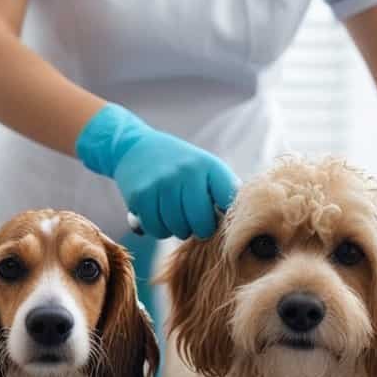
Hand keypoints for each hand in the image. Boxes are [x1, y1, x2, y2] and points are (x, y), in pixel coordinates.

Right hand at [76, 104, 238, 238]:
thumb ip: (223, 190)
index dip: (224, 218)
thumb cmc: (179, 164)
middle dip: (199, 229)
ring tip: (174, 215)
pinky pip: (156, 229)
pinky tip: (158, 215)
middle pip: (201, 224)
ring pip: (177, 230)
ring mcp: (162, 184)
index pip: (228, 204)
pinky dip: (158, 229)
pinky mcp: (141, 196)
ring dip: (177, 230)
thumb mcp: (205, 167)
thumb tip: (241, 222)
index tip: (216, 215)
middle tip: (193, 221)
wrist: (134, 146)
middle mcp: (186, 173)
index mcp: (208, 166)